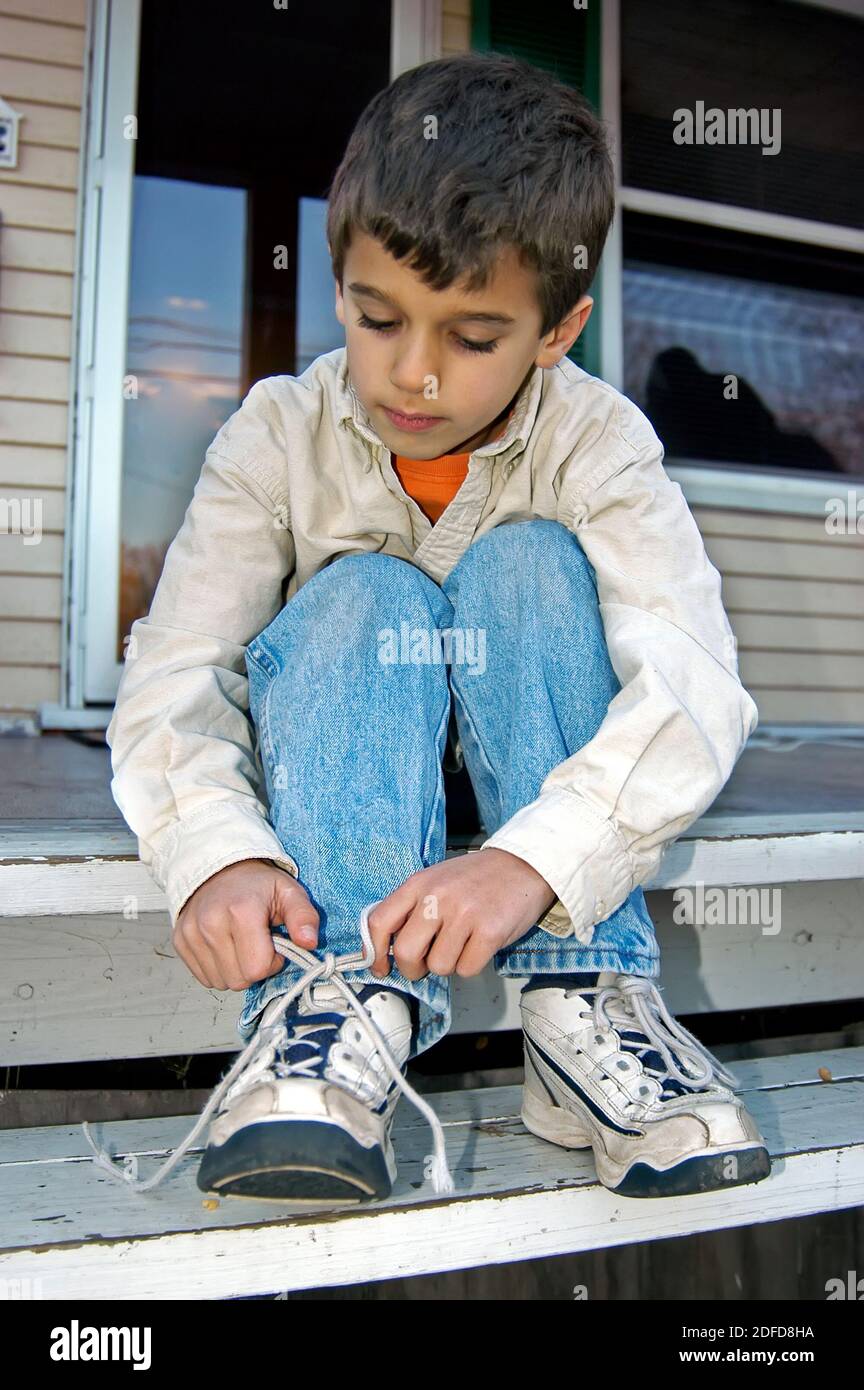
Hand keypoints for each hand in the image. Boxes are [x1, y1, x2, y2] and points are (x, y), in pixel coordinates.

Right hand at [173, 859, 318, 989]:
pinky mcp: (180, 942)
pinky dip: (218, 968)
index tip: (273, 943)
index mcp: (241, 911)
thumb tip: (309, 942)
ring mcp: (191, 934)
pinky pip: (204, 977)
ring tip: (240, 943)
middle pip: (238, 980)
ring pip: (221, 982)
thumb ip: (304, 917)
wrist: (218, 868)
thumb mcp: (289, 892)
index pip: (257, 968)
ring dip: (235, 970)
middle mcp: (211, 923)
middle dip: (254, 968)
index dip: (272, 962)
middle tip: (257, 943)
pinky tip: (225, 946)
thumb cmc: (256, 884)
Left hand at [367, 849, 557, 980]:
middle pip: (406, 953)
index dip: (374, 952)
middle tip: (425, 964)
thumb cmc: (478, 878)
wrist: (524, 865)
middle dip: (414, 969)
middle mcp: (437, 897)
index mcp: (418, 884)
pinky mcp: (489, 931)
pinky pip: (467, 969)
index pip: (379, 922)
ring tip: (462, 943)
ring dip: (449, 964)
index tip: (380, 966)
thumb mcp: (436, 880)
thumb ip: (411, 908)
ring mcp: (464, 914)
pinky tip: (479, 944)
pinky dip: (472, 964)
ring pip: (439, 967)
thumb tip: (387, 946)